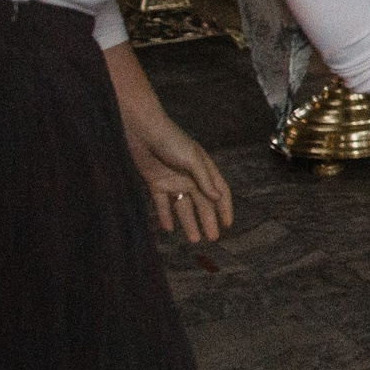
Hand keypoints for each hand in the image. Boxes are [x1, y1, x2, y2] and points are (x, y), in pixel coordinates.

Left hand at [127, 111, 233, 243]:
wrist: (142, 130)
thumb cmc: (171, 140)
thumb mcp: (192, 159)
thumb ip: (204, 180)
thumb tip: (218, 198)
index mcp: (204, 170)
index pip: (219, 192)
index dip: (225, 208)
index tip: (227, 225)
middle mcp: (191, 178)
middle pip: (202, 203)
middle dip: (208, 221)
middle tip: (211, 239)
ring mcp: (173, 181)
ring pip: (183, 207)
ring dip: (188, 222)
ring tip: (193, 239)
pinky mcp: (155, 182)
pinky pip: (161, 203)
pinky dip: (165, 215)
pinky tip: (168, 228)